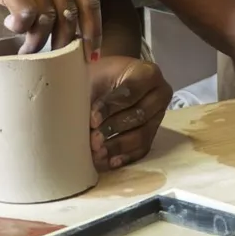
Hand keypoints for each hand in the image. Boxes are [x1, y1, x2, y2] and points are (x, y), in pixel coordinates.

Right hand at [0, 0, 99, 52]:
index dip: (94, 30)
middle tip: (54, 56)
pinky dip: (22, 29)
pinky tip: (12, 28)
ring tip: (29, 48)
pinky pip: (26, 14)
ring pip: (47, 16)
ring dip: (39, 40)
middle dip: (64, 41)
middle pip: (70, 11)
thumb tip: (78, 27)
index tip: (91, 53)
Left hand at [89, 55, 168, 169]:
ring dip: (118, 146)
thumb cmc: (101, 77)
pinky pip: (142, 149)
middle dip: (114, 128)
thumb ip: (89, 93)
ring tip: (98, 153)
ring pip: (142, 135)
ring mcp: (158, 117)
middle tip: (93, 140)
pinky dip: (125, 156)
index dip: (111, 106)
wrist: (111, 83)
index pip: (131, 90)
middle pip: (139, 115)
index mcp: (147, 73)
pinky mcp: (153, 134)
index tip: (92, 119)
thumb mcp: (95, 76)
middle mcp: (159, 95)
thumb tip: (75, 118)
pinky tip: (110, 162)